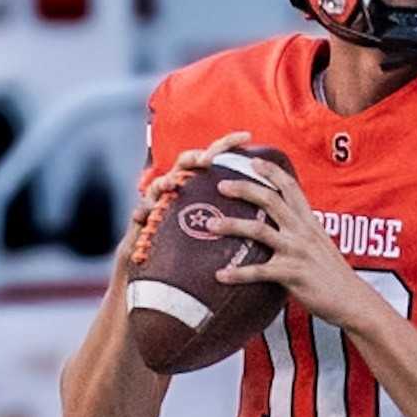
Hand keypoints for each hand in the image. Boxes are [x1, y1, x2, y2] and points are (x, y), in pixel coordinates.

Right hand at [115, 131, 252, 273]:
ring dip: (164, 183)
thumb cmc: (198, 254)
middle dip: (194, 158)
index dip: (228, 146)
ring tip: (171, 184)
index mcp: (200, 188)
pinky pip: (139, 215)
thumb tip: (277, 205)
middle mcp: (178, 191)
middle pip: (184, 165)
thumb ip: (242, 214)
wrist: (166, 280)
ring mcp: (157, 205)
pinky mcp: (141, 224)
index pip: (215, 160)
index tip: (247, 136)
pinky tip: (142, 214)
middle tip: (207, 160)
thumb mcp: (222, 230)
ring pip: (158, 187)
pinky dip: (141, 213)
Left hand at [207, 157, 379, 328]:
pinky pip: (259, 271)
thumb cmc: (333, 275)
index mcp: (309, 222)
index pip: (290, 187)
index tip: (253, 161)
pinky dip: (237, 273)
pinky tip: (220, 275)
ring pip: (259, 230)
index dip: (271, 171)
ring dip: (231, 225)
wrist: (352, 300)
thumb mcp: (320, 245)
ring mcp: (297, 251)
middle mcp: (302, 231)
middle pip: (270, 200)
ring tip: (210, 224)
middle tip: (221, 185)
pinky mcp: (292, 274)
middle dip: (243, 188)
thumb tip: (281, 229)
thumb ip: (301, 233)